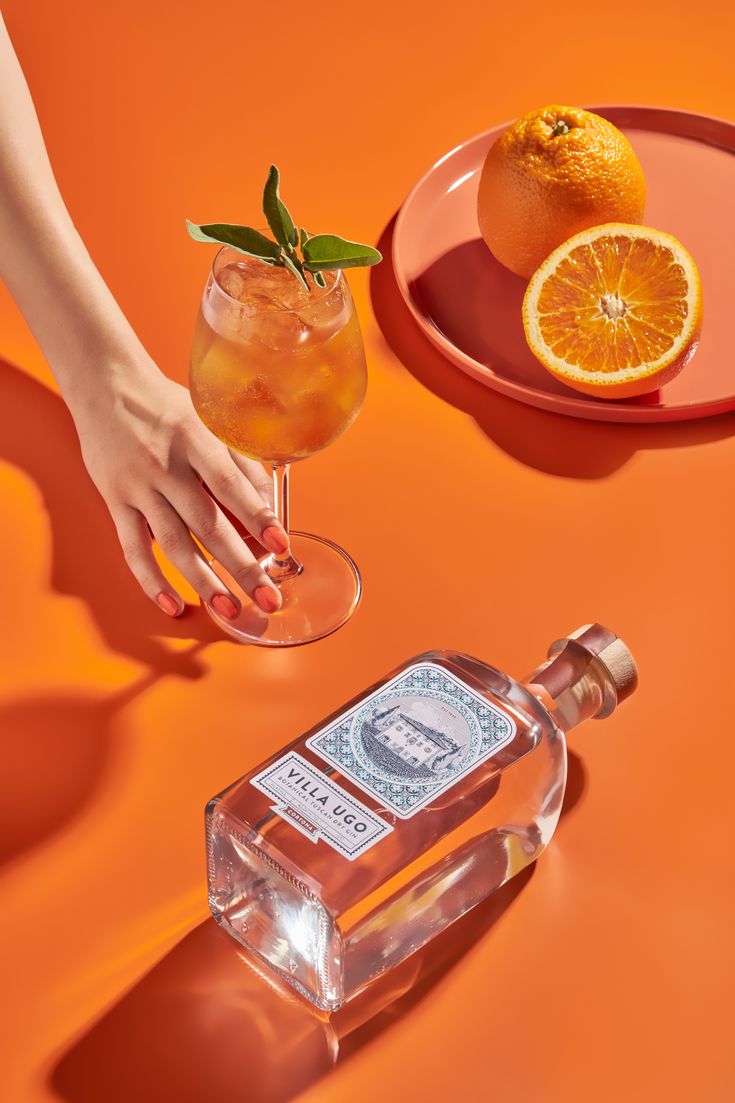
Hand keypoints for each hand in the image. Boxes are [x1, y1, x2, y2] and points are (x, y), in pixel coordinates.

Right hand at [71, 358, 287, 618]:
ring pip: (173, 544)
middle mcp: (165, 467)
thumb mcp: (210, 420)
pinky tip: (173, 604)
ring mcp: (137, 488)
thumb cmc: (166, 406)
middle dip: (241, 565)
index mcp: (194, 440)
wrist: (106, 386)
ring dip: (204, 581)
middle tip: (268, 597)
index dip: (258, 517)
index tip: (281, 545)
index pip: (230, 485)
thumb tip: (269, 506)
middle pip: (207, 524)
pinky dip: (151, 580)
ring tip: (230, 609)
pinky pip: (133, 549)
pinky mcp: (115, 502)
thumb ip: (241, 461)